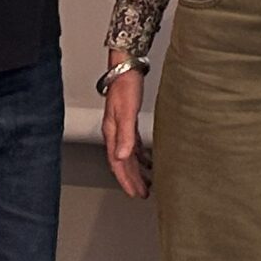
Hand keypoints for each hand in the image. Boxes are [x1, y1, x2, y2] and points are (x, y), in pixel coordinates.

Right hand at [102, 58, 151, 198]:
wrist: (126, 67)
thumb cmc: (126, 86)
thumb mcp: (127, 111)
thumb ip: (125, 134)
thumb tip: (124, 157)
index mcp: (112, 133)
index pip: (118, 164)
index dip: (126, 180)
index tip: (135, 194)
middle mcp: (115, 133)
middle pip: (123, 163)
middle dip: (132, 180)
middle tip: (142, 194)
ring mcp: (121, 127)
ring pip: (128, 155)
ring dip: (136, 169)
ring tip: (147, 182)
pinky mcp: (128, 120)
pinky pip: (133, 144)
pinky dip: (140, 155)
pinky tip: (148, 159)